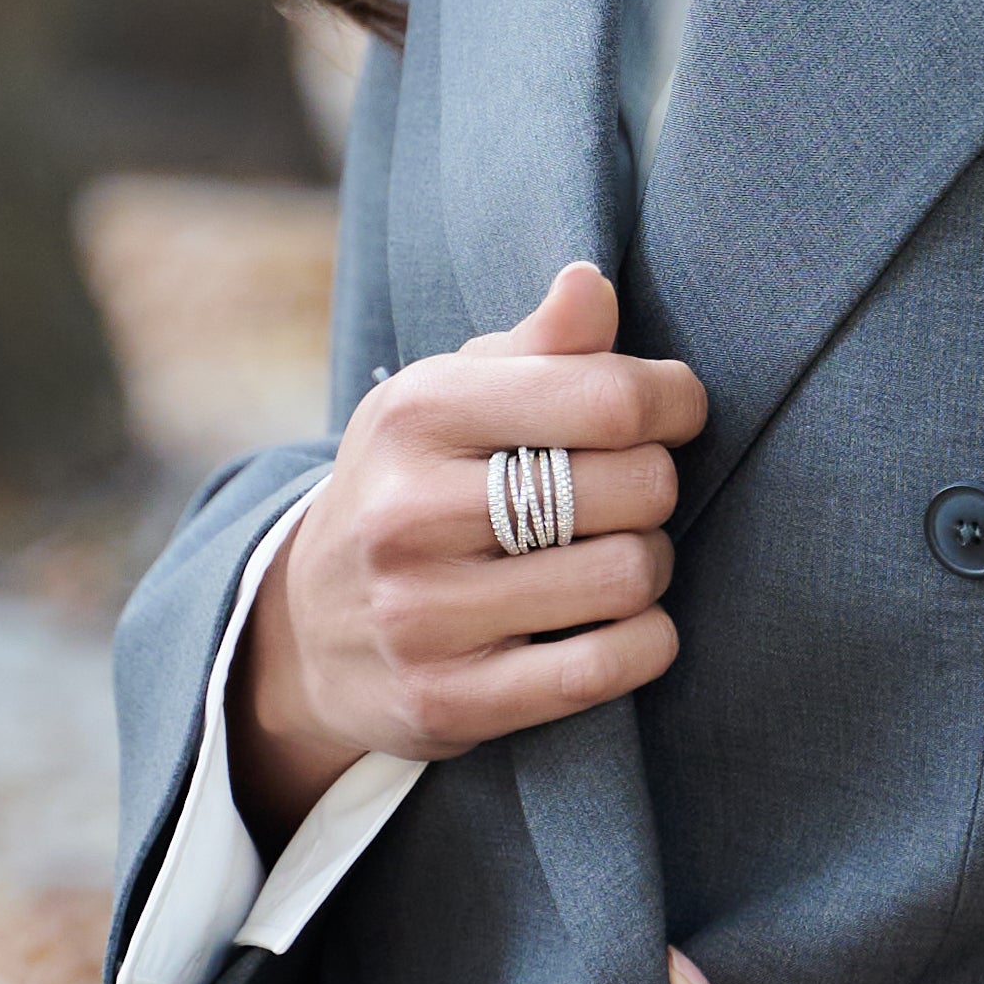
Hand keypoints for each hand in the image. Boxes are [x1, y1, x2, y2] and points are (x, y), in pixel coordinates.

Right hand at [235, 261, 707, 840]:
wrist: (310, 628)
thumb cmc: (415, 485)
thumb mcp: (453, 397)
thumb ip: (539, 344)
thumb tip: (590, 283)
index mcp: (416, 413)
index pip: (608, 397)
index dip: (673, 401)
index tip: (672, 412)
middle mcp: (408, 512)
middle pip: (634, 486)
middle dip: (657, 487)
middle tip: (630, 495)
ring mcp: (424, 614)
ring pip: (628, 576)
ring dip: (650, 567)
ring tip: (617, 557)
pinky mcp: (448, 700)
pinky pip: (605, 667)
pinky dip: (645, 643)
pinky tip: (624, 625)